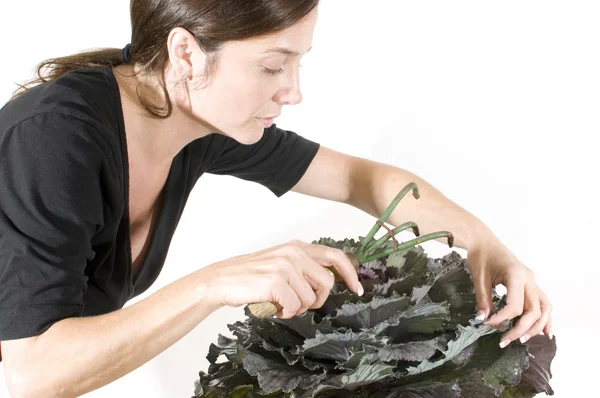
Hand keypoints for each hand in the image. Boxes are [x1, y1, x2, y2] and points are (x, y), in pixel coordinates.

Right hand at [203, 240, 362, 318]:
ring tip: (280, 304)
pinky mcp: (276, 282)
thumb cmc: (251, 276)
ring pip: (310, 299)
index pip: (335, 256)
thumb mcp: (281, 263)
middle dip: (318, 299)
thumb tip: (329, 281)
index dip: (349, 274)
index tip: (356, 289)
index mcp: (297, 247)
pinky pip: (294, 307)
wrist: (222, 280)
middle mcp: (293, 253)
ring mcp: (285, 266)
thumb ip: (304, 267)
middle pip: (327, 282)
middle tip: (303, 305)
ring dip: (297, 309)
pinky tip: (273, 307)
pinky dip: (285, 313)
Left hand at [467, 240, 552, 347]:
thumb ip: (483, 299)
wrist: (483, 240)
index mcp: (517, 275)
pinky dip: (545, 317)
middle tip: (505, 340)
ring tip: (524, 339)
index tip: (486, 323)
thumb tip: (482, 320)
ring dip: (536, 326)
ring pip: (544, 308)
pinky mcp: (530, 282)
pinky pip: (543, 302)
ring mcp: (532, 280)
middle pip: (533, 311)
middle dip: (520, 328)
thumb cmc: (480, 255)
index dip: (501, 319)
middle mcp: (529, 279)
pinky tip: (544, 331)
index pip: (515, 306)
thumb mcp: (479, 278)